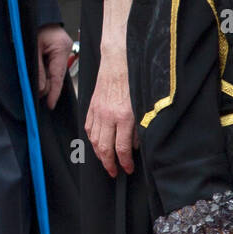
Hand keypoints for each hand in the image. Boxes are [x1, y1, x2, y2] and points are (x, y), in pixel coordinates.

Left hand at [36, 24, 72, 109]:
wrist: (34, 12)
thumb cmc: (31, 25)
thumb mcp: (32, 49)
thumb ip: (37, 69)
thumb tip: (41, 89)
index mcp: (61, 48)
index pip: (58, 76)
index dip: (54, 93)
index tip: (50, 106)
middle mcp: (65, 50)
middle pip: (57, 76)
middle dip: (46, 86)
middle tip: (34, 96)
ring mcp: (62, 49)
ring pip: (53, 72)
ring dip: (44, 79)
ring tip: (34, 86)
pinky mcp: (57, 50)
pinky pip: (52, 66)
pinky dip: (45, 73)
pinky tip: (39, 78)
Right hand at [85, 31, 136, 177]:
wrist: (119, 61)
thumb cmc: (134, 81)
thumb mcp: (143, 106)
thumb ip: (139, 128)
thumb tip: (134, 146)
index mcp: (123, 117)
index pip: (121, 148)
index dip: (125, 163)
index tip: (128, 169)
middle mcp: (108, 116)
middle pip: (105, 148)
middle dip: (109, 164)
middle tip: (114, 172)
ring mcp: (97, 112)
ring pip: (94, 140)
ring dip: (100, 155)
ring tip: (106, 162)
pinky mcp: (91, 107)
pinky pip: (89, 128)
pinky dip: (92, 140)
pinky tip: (97, 145)